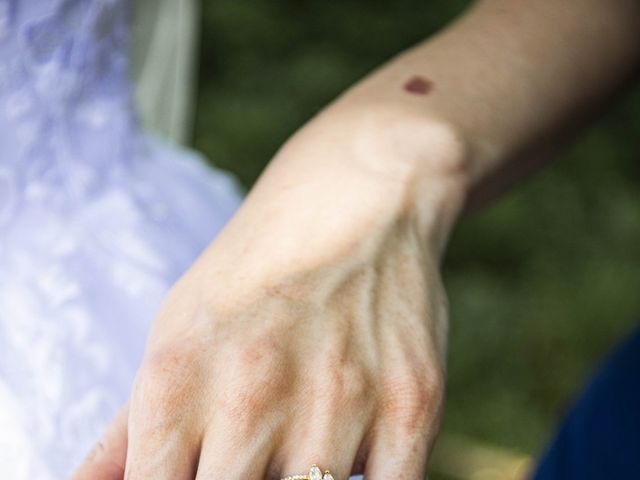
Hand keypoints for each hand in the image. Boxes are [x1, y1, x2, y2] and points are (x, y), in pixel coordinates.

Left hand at [72, 104, 465, 479]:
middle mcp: (252, 396)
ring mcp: (338, 403)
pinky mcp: (411, 406)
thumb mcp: (175, 331)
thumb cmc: (256, 273)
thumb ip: (128, 430)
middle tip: (251, 454)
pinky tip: (350, 441)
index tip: (202, 467)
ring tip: (299, 436)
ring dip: (299, 479)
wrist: (353, 200)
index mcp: (177, 381)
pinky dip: (367, 478)